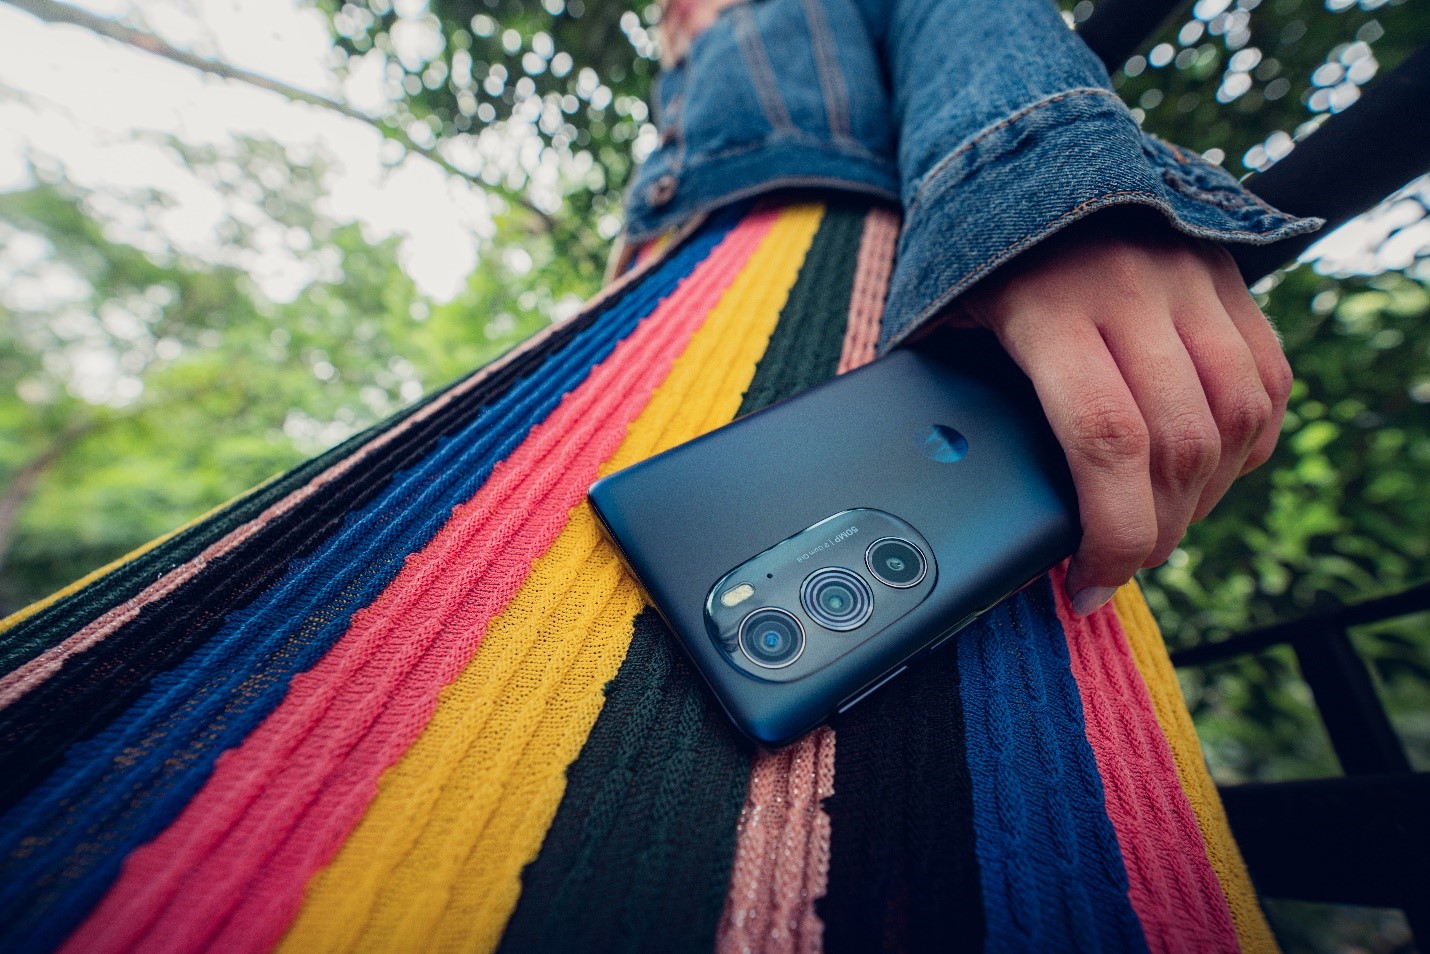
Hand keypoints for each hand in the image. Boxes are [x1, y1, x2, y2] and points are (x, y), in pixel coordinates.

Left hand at [954, 209, 1291, 614]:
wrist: (1031, 145)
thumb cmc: (972, 249)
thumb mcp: (942, 318)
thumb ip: (954, 396)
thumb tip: (949, 495)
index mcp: (1050, 310)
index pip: (1108, 443)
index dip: (1112, 535)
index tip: (1088, 584)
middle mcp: (1133, 293)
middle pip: (1180, 446)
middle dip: (1155, 531)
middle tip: (1120, 564)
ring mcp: (1192, 281)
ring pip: (1237, 419)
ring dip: (1206, 495)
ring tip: (1160, 522)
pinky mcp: (1229, 277)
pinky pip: (1267, 381)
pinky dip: (1247, 443)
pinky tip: (1207, 471)